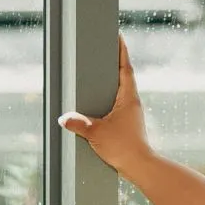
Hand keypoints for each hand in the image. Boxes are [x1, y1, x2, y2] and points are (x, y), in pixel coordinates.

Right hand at [58, 34, 149, 174]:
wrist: (140, 168)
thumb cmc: (123, 148)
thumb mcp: (95, 133)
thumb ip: (78, 123)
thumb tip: (64, 118)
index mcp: (128, 98)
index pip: (125, 68)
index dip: (122, 51)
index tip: (119, 37)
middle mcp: (133, 103)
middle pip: (124, 77)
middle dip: (115, 63)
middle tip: (106, 50)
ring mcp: (132, 114)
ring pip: (121, 92)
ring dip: (113, 82)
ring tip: (100, 74)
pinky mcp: (129, 125)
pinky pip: (118, 107)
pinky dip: (109, 100)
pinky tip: (99, 106)